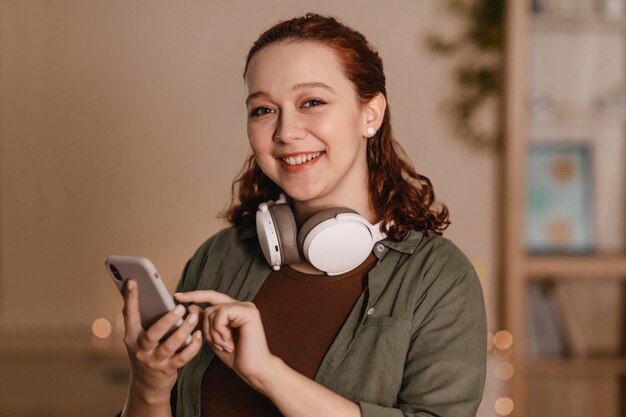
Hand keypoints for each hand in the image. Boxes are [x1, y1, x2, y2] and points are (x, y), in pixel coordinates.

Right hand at [122, 279, 202, 400]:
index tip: (133, 280)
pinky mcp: (168, 369)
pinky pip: (182, 358)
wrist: (147, 384)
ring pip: (170, 346)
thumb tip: (152, 293)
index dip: (130, 298)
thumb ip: (144, 318)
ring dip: (183, 331)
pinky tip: (199, 335)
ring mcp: (153, 360)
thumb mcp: (139, 336)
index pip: (129, 315)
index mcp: (132, 336)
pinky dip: (192, 346)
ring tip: (193, 318)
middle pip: (152, 334)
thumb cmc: (147, 351)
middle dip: (167, 320)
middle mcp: (140, 349)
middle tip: (181, 307)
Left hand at [174, 290, 277, 389]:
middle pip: (209, 306)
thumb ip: (204, 322)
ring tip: (224, 345)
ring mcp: (246, 307)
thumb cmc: (236, 356)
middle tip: (215, 344)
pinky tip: (229, 342)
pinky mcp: (249, 312)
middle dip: (205, 327)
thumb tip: (190, 307)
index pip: (211, 296)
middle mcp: (241, 305)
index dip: (194, 295)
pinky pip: (222, 314)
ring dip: (213, 332)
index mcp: (234, 310)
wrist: (253, 369)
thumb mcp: (214, 338)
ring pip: (213, 311)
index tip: (177, 296)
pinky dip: (220, 330)